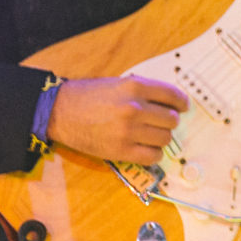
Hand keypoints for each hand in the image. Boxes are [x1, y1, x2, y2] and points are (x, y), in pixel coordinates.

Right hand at [46, 77, 187, 164]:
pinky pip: (152, 156)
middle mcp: (135, 108)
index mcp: (136, 87)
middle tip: (159, 123)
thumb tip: (168, 102)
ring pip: (164, 139)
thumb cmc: (88, 95)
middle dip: (168, 122)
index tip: (182, 108)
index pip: (173, 96)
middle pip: (171, 120)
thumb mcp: (118, 83)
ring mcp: (129, 131)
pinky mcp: (121, 150)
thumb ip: (143, 90)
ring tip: (149, 136)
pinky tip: (145, 149)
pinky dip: (153, 154)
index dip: (181, 103)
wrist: (58, 111)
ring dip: (160, 138)